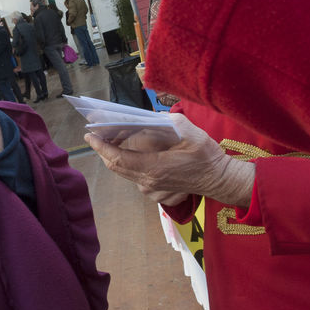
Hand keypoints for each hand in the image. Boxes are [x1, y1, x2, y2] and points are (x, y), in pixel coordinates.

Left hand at [85, 114, 255, 207]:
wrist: (219, 179)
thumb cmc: (206, 155)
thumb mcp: (188, 131)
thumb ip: (164, 122)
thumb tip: (143, 118)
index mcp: (154, 167)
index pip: (117, 158)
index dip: (101, 146)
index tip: (89, 134)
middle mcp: (148, 182)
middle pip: (116, 166)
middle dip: (103, 149)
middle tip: (94, 133)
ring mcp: (151, 189)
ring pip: (124, 171)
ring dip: (115, 155)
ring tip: (109, 138)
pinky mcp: (155, 192)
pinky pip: (134, 176)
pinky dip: (127, 162)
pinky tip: (127, 150)